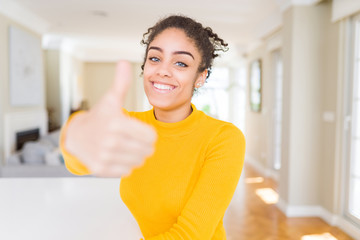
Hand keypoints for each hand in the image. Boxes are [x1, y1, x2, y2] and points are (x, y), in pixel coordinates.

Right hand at [64, 61, 156, 176]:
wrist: (76, 136)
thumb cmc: (99, 117)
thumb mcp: (110, 99)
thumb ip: (121, 83)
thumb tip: (123, 62)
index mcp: (116, 123)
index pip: (151, 136)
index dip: (148, 133)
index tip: (138, 129)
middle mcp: (110, 142)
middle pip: (148, 150)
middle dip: (143, 144)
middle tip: (132, 138)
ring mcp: (105, 157)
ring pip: (139, 161)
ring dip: (136, 154)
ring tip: (125, 145)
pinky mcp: (102, 169)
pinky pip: (128, 170)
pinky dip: (126, 164)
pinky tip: (117, 154)